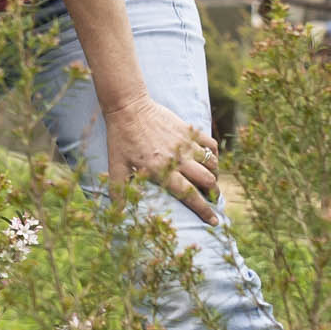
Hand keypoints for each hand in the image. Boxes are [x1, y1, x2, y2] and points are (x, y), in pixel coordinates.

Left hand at [107, 98, 222, 225]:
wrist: (128, 107)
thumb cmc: (120, 139)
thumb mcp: (115, 167)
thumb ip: (118, 192)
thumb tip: (115, 215)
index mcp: (161, 171)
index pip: (189, 195)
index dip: (204, 210)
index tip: (215, 221)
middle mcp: (177, 159)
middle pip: (207, 180)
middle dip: (214, 193)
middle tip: (213, 199)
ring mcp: (185, 143)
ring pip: (211, 163)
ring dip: (214, 175)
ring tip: (211, 181)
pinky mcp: (189, 130)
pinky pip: (210, 144)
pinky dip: (214, 153)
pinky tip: (210, 159)